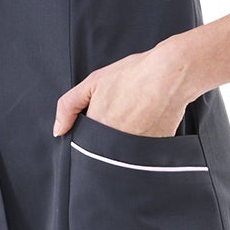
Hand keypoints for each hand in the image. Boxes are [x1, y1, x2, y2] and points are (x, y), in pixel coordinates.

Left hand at [53, 45, 194, 140]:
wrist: (171, 74)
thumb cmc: (133, 75)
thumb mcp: (93, 82)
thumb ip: (68, 107)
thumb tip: (58, 131)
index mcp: (97, 129)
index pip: (85, 146)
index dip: (89, 136)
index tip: (99, 122)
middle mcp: (115, 144)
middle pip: (103, 152)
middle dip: (107, 139)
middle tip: (120, 114)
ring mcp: (136, 150)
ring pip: (122, 155)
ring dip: (125, 141)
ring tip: (135, 116)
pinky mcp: (155, 151)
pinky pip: (142, 153)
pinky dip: (142, 141)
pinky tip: (148, 121)